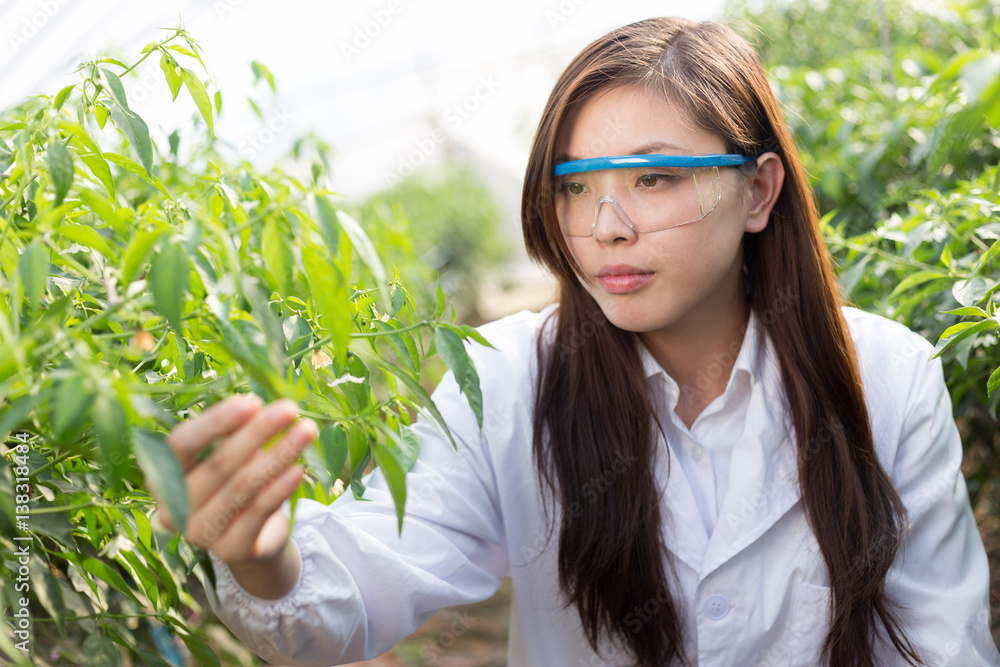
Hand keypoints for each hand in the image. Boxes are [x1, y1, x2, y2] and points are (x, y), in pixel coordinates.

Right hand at [155, 395, 317, 569]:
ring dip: (278, 455)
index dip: (215, 422)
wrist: (252, 539)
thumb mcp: (232, 455)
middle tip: (289, 409)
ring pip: (242, 487)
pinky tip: (299, 469)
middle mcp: (174, 507)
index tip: (252, 402)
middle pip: (218, 464)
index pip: (181, 444)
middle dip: (257, 432)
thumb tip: (261, 406)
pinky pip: (258, 512)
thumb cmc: (236, 482)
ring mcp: (200, 532)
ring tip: (306, 431)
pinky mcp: (231, 549)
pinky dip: (279, 488)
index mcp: (164, 475)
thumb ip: (237, 433)